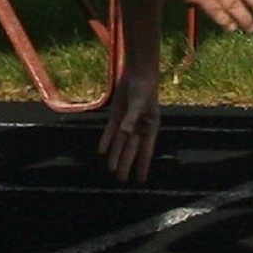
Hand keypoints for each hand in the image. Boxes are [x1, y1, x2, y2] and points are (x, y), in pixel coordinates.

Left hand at [99, 67, 159, 182]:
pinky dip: (106, 141)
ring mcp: (127, 122)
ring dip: (115, 155)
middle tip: (121, 180)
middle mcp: (139, 127)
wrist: (137, 72)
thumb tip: (125, 133)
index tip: (140, 180)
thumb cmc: (144, 87)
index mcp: (150, 126)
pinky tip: (101, 151)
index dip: (143, 165)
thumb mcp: (139, 103)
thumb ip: (131, 119)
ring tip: (110, 170)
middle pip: (131, 149)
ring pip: (120, 143)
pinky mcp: (117, 116)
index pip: (146, 150)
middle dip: (126, 163)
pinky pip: (111, 132)